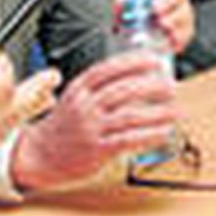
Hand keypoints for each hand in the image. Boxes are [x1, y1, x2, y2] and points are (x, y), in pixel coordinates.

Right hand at [9, 52, 179, 191]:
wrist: (40, 155)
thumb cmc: (63, 126)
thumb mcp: (74, 99)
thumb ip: (98, 89)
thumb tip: (136, 80)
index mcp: (79, 89)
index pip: (108, 69)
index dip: (133, 62)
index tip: (154, 60)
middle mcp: (84, 106)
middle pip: (122, 90)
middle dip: (151, 86)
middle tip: (171, 87)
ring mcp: (90, 128)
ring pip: (129, 116)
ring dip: (157, 113)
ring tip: (176, 111)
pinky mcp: (96, 150)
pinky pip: (128, 140)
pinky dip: (149, 135)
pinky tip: (164, 132)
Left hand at [122, 0, 194, 53]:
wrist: (139, 43)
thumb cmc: (133, 22)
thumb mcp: (122, 12)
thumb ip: (121, 4)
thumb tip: (122, 0)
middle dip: (166, 0)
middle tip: (155, 7)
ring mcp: (183, 13)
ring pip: (183, 12)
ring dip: (173, 17)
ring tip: (162, 23)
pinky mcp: (186, 31)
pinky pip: (185, 31)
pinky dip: (177, 34)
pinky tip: (169, 36)